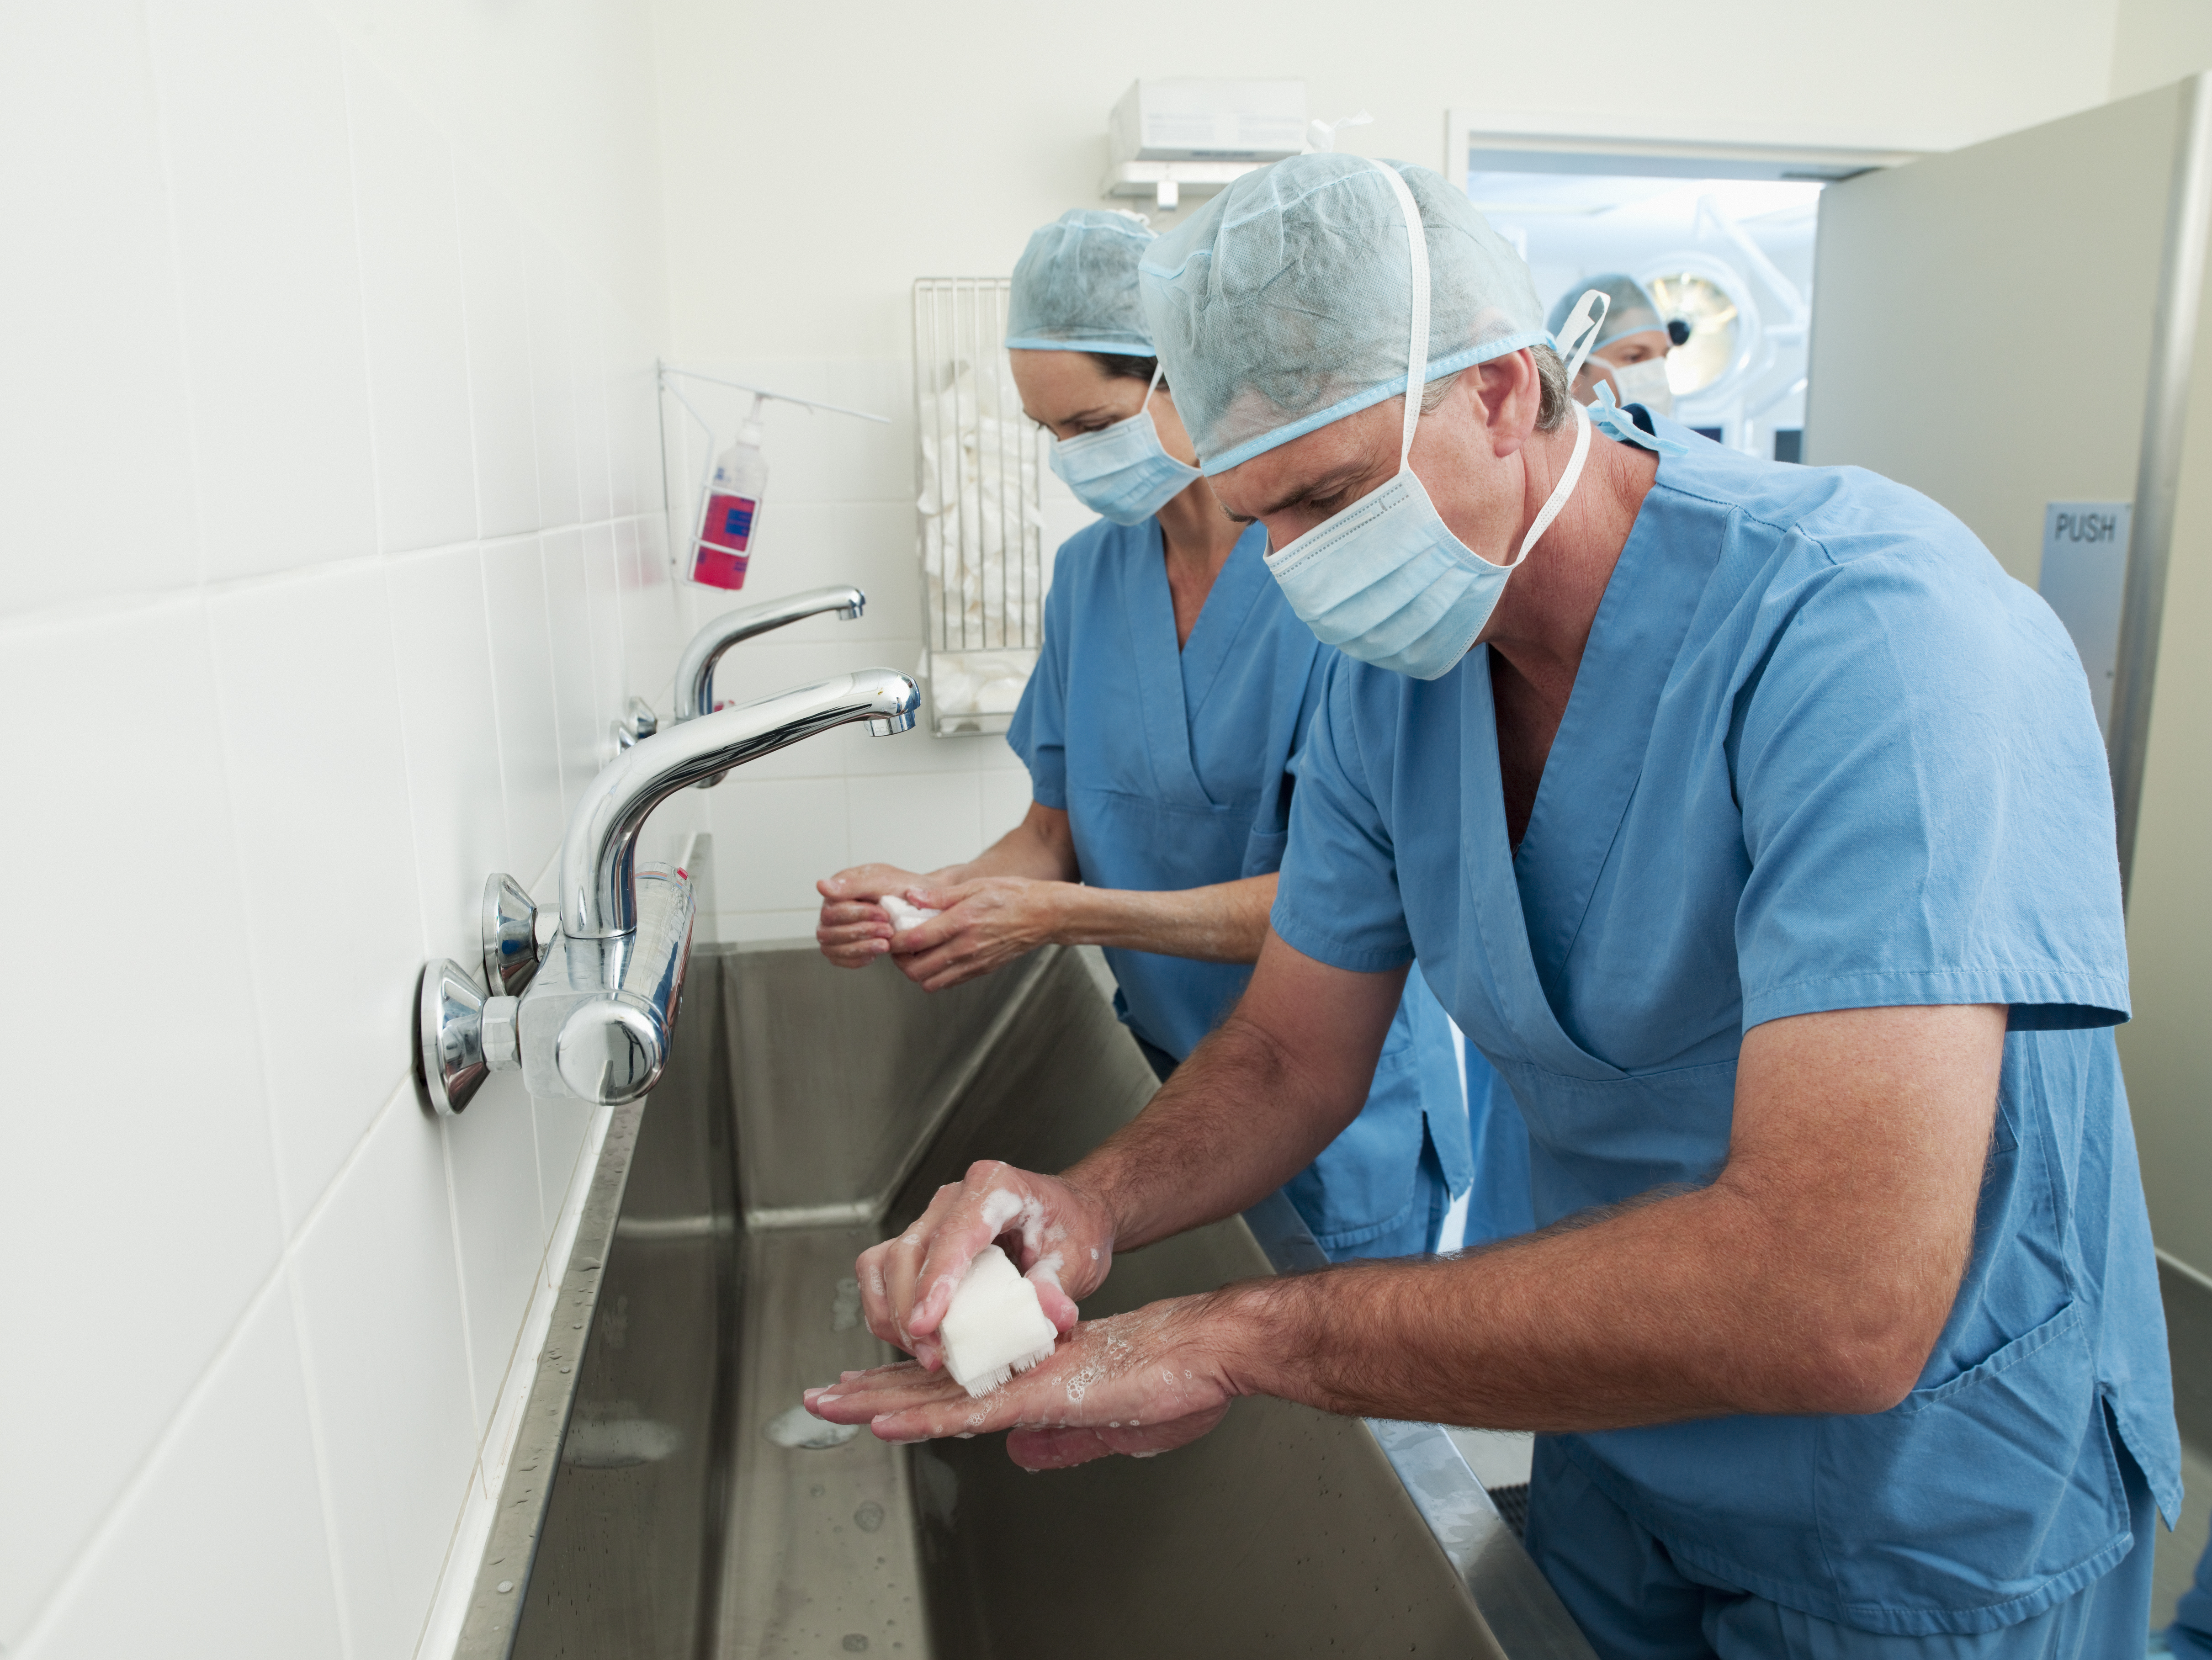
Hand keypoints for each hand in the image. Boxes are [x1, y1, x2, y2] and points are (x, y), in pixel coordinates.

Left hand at [804, 1296, 1239, 1468]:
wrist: (1211, 1348)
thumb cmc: (1182, 1380)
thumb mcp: (1116, 1427)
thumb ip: (1065, 1440)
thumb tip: (1019, 1456)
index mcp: (1038, 1379)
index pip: (961, 1387)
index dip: (910, 1390)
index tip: (868, 1391)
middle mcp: (1022, 1372)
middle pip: (935, 1384)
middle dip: (874, 1390)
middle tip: (824, 1395)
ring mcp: (1027, 1380)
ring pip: (937, 1392)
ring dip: (877, 1398)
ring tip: (829, 1402)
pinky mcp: (1041, 1393)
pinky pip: (969, 1409)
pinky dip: (922, 1415)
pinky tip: (885, 1420)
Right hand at [814, 863, 930, 967]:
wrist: (922, 903)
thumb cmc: (904, 888)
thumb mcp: (884, 881)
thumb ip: (853, 885)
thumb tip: (821, 885)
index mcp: (839, 888)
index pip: (832, 910)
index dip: (858, 915)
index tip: (885, 915)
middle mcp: (833, 908)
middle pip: (827, 931)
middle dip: (860, 933)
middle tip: (888, 930)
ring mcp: (835, 928)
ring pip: (830, 948)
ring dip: (859, 948)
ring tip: (884, 945)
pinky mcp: (843, 945)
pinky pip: (838, 959)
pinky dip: (855, 959)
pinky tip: (874, 954)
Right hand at [854, 1160, 1115, 1370]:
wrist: (1072, 1215)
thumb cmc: (1073, 1228)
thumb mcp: (1078, 1258)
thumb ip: (1059, 1286)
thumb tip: (1052, 1315)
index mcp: (996, 1187)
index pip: (954, 1235)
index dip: (935, 1281)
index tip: (926, 1324)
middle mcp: (955, 1197)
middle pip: (909, 1251)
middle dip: (910, 1310)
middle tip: (933, 1356)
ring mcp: (933, 1218)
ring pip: (885, 1262)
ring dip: (892, 1313)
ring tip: (924, 1352)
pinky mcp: (921, 1241)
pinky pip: (882, 1271)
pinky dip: (886, 1308)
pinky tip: (912, 1337)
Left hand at [885, 876, 1066, 991]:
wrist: (1045, 915)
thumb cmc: (1013, 896)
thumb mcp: (975, 886)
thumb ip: (940, 896)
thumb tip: (911, 897)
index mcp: (962, 922)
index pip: (914, 941)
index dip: (893, 941)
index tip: (888, 933)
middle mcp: (966, 947)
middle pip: (916, 970)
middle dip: (900, 960)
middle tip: (898, 945)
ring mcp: (973, 962)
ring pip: (930, 982)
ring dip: (916, 971)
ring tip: (915, 952)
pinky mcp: (980, 970)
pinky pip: (948, 982)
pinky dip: (935, 975)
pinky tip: (935, 956)